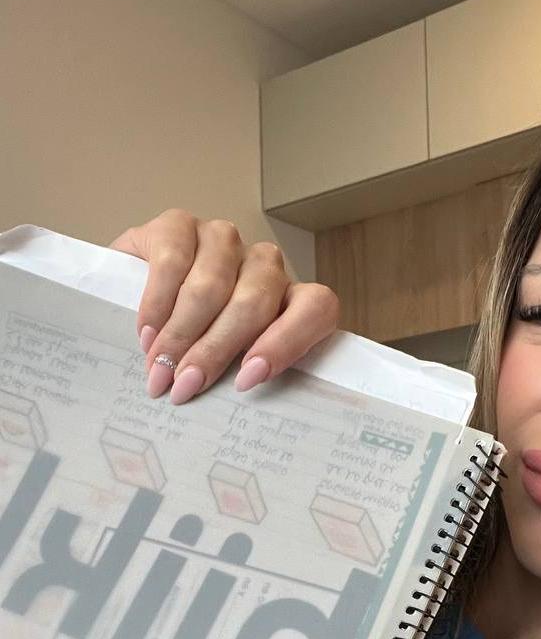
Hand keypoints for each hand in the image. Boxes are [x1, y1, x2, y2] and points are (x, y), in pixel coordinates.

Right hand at [109, 208, 339, 403]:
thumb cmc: (189, 344)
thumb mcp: (223, 364)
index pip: (316, 308)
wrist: (126, 299)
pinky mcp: (178, 225)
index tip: (248, 379)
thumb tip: (235, 414)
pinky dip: (157, 304)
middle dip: (213, 351)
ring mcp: (223, 240)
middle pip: (254, 303)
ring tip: (158, 369)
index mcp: (289, 300)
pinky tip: (146, 334)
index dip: (288, 341)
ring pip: (212, 286)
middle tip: (183, 388)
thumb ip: (239, 377)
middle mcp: (263, 264)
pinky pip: (173, 262)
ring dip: (181, 335)